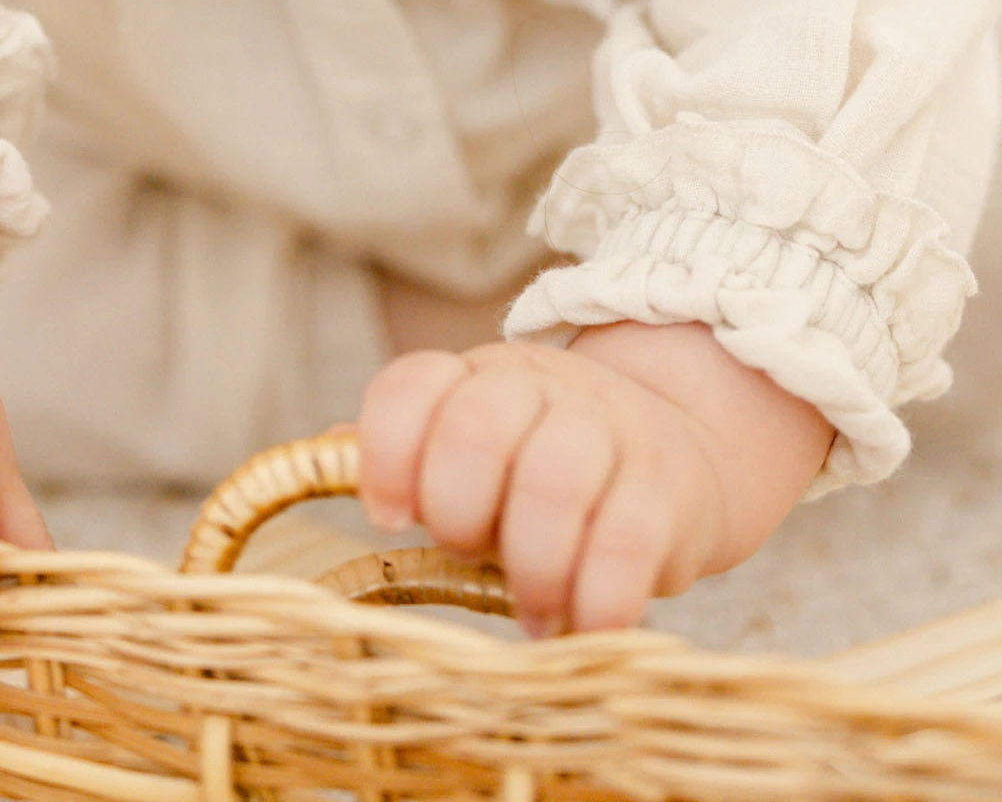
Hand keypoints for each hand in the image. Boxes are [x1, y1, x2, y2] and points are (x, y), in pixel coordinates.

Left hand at [356, 321, 830, 635]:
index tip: (388, 514)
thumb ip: (405, 455)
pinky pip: (629, 539)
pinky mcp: (668, 488)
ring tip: (532, 611)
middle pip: (477, 425)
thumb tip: (322, 454)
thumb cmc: (544, 467)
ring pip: (555, 478)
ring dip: (532, 563)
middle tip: (471, 555)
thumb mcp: (473, 450)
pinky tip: (584, 623)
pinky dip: (598, 595)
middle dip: (459, 508)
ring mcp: (608, 429)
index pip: (413, 384)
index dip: (386, 449)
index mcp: (475, 378)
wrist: (679, 450)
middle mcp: (539, 387)